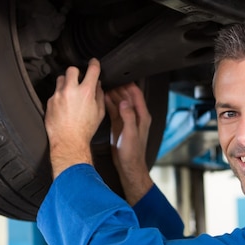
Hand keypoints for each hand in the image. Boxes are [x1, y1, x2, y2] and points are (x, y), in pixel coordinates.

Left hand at [45, 58, 104, 177]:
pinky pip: (55, 93)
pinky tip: (64, 106)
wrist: (69, 142)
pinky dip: (60, 96)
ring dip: (66, 83)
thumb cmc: (84, 130)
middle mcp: (71, 90)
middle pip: (72, 69)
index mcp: (86, 92)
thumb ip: (99, 96)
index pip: (92, 69)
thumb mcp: (99, 113)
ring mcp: (58, 95)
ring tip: (71, 93)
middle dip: (76, 73)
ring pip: (61, 79)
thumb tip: (98, 86)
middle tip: (79, 79)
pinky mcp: (49, 102)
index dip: (94, 64)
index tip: (93, 63)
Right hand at [105, 83, 153, 204]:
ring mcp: (126, 119)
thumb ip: (128, 117)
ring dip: (113, 94)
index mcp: (142, 116)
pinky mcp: (119, 124)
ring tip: (103, 87)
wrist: (128, 166)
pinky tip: (102, 98)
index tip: (119, 77)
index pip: (136, 95)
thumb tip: (125, 102)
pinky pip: (114, 110)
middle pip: (127, 96)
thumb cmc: (132, 153)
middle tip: (107, 80)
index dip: (128, 85)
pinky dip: (109, 103)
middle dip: (118, 87)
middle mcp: (135, 116)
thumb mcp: (130, 134)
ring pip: (120, 101)